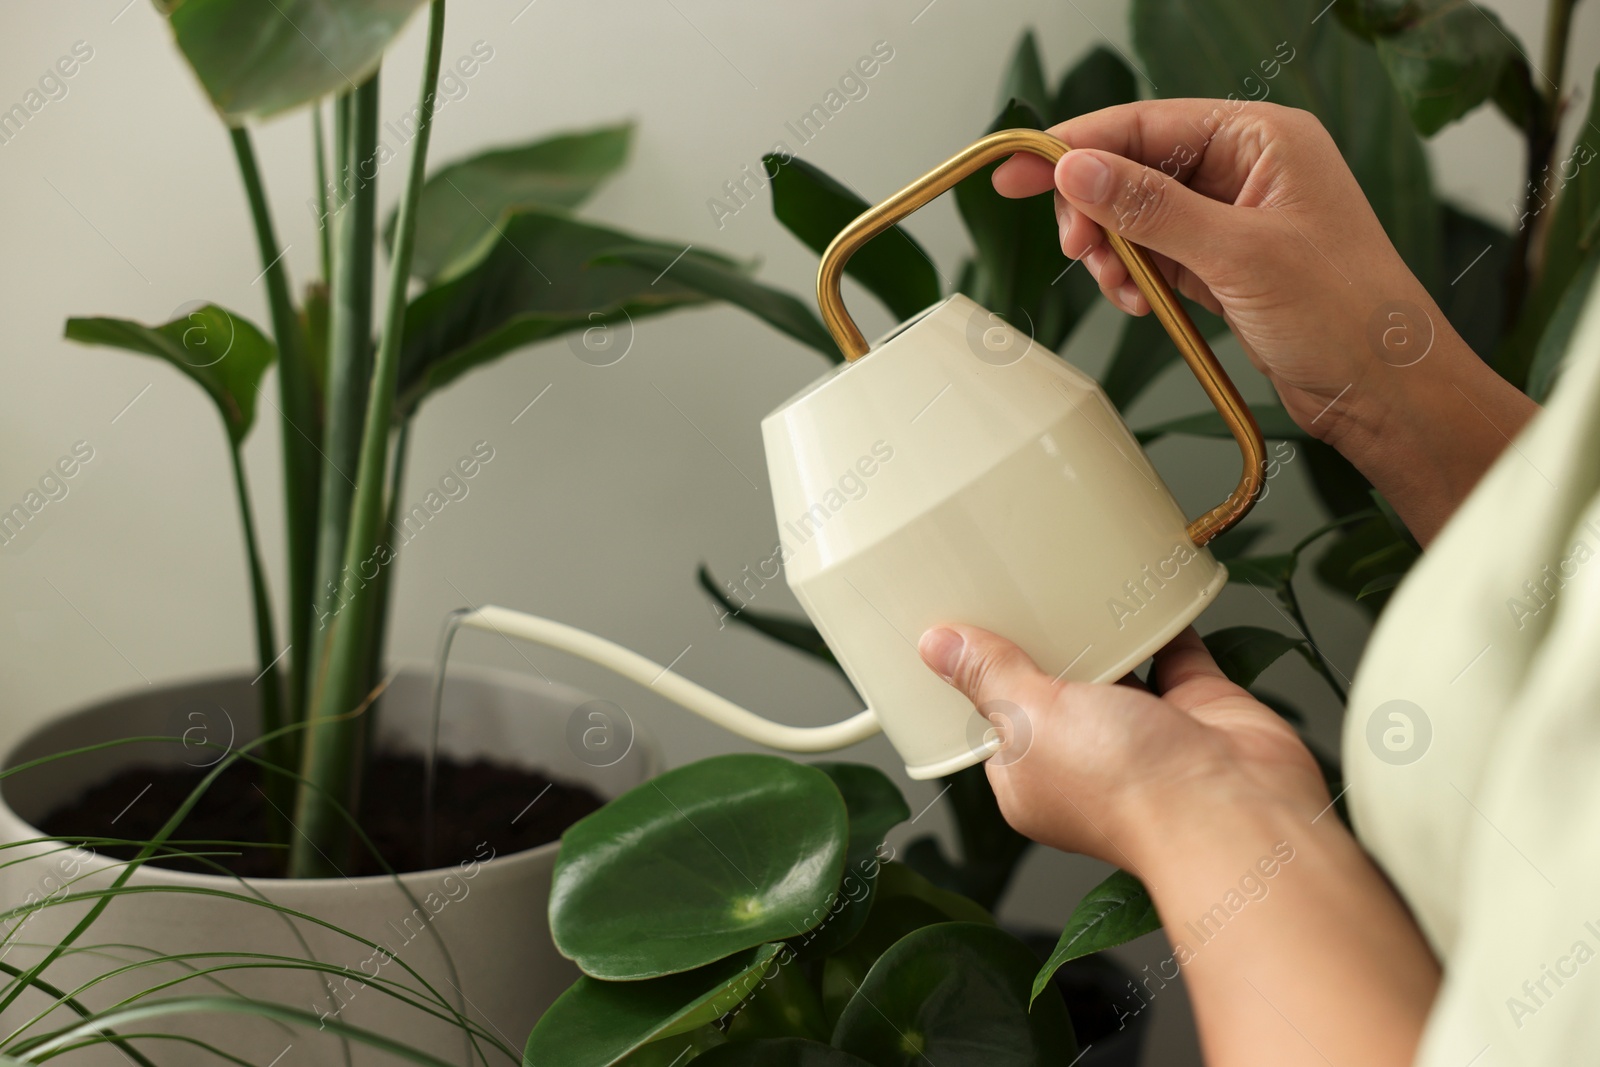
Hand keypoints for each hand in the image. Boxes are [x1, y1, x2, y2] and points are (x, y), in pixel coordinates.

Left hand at [917, 623, 1325, 868]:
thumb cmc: (1130, 792)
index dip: (980, 681)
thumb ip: (990, 677)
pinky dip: (1160, 620)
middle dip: (1041, 646)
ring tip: (1071, 578)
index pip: (995, 724)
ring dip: (1099, 631)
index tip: (966, 630)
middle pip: (1056, 690)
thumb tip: (937, 646)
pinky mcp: (1196, 704)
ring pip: (1115, 667)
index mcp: (1034, 778)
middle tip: (1017, 588)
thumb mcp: (1032, 721)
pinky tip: (1140, 583)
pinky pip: (1174, 650)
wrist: (1235, 810)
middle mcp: (1089, 759)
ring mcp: (1145, 732)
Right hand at [994, 99, 1536, 542]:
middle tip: (1076, 247)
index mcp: (1266, 140)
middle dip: (1098, 210)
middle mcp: (1251, 170)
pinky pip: (1159, 256)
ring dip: (1116, 251)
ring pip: (1141, 217)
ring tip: (1119, 285)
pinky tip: (1139, 300)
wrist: (1384, 391)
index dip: (1080, 144)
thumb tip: (1080, 171)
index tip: (1023, 166)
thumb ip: (1151, 208)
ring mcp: (1238, 219)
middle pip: (1138, 169)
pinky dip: (1138, 277)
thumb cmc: (1348, 315)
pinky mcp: (1228, 265)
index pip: (1151, 124)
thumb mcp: (1237, 255)